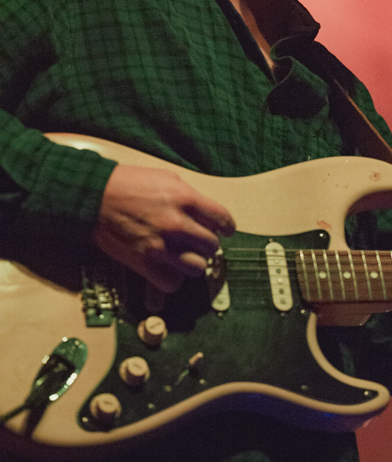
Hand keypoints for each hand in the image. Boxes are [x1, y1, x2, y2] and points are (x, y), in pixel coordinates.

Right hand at [94, 164, 234, 291]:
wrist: (94, 195)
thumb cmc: (128, 183)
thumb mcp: (166, 178)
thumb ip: (189, 196)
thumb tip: (205, 213)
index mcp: (185, 198)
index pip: (222, 219)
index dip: (226, 226)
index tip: (225, 230)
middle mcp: (177, 223)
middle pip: (211, 245)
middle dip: (206, 244)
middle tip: (197, 241)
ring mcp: (161, 245)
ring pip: (197, 267)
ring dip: (192, 263)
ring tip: (184, 256)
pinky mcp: (143, 262)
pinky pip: (171, 283)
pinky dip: (171, 279)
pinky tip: (167, 268)